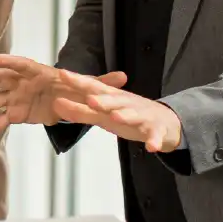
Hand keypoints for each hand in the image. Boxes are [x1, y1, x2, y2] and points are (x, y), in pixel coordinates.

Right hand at [0, 55, 126, 142]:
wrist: (66, 100)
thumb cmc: (74, 88)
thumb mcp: (90, 88)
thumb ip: (103, 84)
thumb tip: (124, 77)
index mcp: (39, 74)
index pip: (24, 66)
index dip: (12, 62)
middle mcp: (23, 84)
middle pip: (1, 79)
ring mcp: (15, 99)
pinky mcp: (15, 114)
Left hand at [51, 69, 182, 152]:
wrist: (165, 121)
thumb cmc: (128, 115)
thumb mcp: (103, 114)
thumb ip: (80, 111)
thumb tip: (56, 105)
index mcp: (112, 98)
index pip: (93, 87)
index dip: (78, 81)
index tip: (62, 74)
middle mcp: (127, 103)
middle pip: (113, 100)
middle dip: (102, 100)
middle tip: (89, 99)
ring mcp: (143, 116)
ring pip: (134, 115)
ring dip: (125, 115)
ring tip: (117, 117)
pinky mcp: (157, 130)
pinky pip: (155, 136)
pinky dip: (154, 140)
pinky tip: (151, 147)